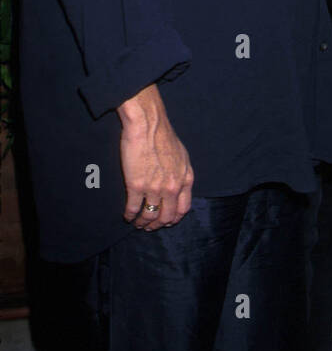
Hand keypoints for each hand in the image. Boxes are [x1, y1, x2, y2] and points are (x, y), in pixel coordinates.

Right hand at [118, 85, 192, 230]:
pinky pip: (133, 209)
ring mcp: (154, 188)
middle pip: (167, 217)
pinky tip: (127, 216)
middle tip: (150, 227)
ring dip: (142, 223)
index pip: (183, 209)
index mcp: (185, 179)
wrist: (148, 124)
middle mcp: (172, 187)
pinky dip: (130, 216)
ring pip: (149, 216)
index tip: (167, 221)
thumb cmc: (163, 135)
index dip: (174, 218)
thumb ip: (181, 173)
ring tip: (137, 224)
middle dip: (158, 225)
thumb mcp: (182, 156)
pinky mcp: (136, 186)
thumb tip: (178, 185)